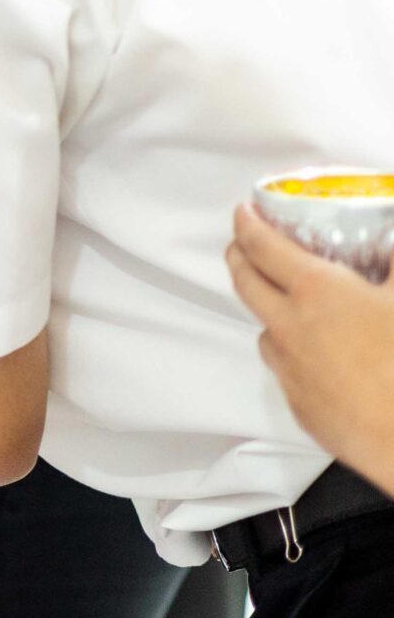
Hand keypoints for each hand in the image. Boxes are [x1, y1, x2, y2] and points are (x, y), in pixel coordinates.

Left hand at [229, 204, 393, 491]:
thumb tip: (390, 245)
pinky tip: (316, 355)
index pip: (265, 247)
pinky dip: (293, 354)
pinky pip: (285, 369)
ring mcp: (290, 369)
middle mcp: (290, 328)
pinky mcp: (300, 405)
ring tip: (283, 304)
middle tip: (242, 245)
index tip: (243, 213)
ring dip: (268, 312)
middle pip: (246, 284)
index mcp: (316, 292)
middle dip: (239, 257)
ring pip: (264, 330)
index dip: (249, 225)